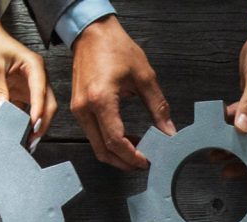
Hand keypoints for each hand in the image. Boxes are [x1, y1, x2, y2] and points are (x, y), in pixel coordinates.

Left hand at [0, 2, 55, 150]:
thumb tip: (0, 112)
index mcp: (35, 67)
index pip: (41, 92)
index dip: (38, 111)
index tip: (32, 127)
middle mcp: (37, 77)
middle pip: (47, 104)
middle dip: (41, 123)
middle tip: (32, 140)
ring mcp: (32, 85)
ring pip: (40, 109)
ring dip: (35, 125)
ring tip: (26, 141)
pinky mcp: (24, 91)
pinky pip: (28, 109)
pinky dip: (24, 121)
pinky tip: (18, 132)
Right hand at [71, 15, 174, 169]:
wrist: (92, 32)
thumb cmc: (114, 47)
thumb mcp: (144, 76)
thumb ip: (158, 107)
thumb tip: (168, 131)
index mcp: (101, 99)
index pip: (115, 141)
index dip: (132, 156)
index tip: (146, 161)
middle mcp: (85, 108)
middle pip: (102, 150)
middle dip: (123, 162)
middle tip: (142, 164)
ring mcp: (78, 110)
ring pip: (96, 145)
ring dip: (116, 153)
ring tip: (136, 151)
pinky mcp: (78, 108)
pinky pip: (92, 134)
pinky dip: (108, 142)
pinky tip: (125, 137)